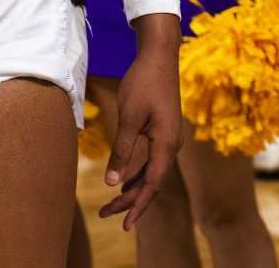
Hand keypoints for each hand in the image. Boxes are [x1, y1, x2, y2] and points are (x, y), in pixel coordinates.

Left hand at [101, 29, 183, 228]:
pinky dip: (138, 174)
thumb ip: (122, 150)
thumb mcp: (130, 117)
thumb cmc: (144, 82)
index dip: (138, 204)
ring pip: (152, 172)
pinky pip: (152, 161)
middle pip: (153, 181)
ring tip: (111, 205)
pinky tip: (124, 182)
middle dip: (131, 201)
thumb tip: (112, 182)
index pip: (153, 182)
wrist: (160, 55)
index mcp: (166, 142)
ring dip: (133, 189)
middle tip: (106, 214)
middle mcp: (172, 143)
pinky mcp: (163, 131)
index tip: (125, 224)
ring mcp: (169, 137)